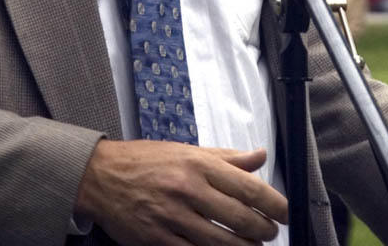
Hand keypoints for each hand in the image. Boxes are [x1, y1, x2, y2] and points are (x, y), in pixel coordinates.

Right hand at [75, 140, 287, 245]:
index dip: (275, 204)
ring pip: (222, 243)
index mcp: (198, 164)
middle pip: (241, 219)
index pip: (249, 187)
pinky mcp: (158, 239)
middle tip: (270, 233)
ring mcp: (172, 217)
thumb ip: (226, 157)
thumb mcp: (188, 150)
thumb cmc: (146, 161)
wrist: (101, 176)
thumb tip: (259, 157)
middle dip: (264, 231)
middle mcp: (188, 189)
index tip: (286, 212)